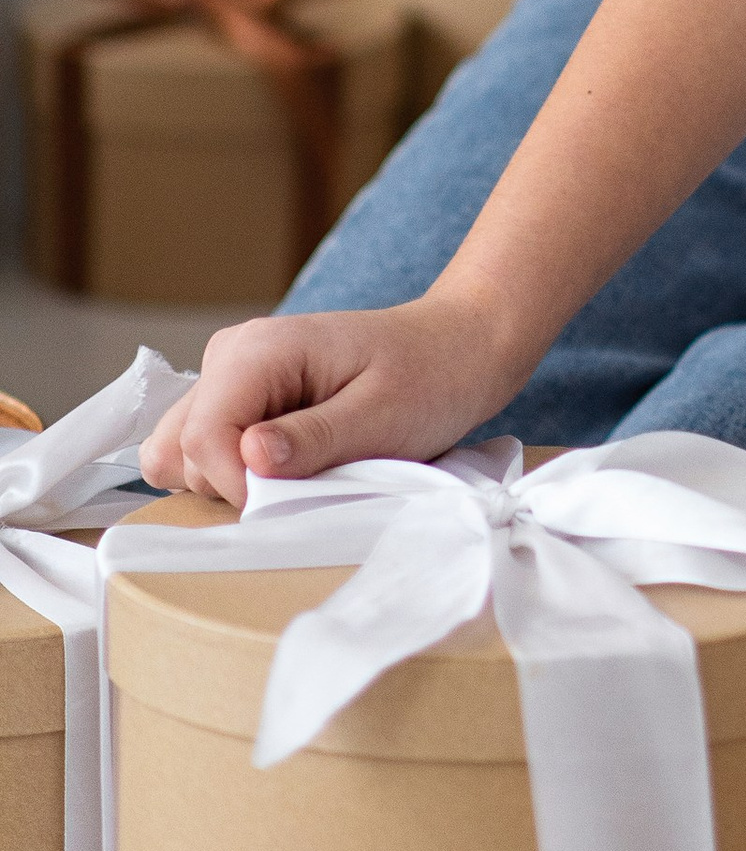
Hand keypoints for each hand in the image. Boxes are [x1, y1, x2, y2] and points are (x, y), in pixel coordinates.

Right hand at [138, 289, 522, 506]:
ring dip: (231, 483)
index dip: (238, 487)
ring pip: (181, 454)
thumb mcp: (382, 416)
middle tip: (309, 484)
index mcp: (259, 349)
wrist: (458, 347)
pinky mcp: (241, 399)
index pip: (202, 438)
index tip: (293, 503)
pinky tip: (291, 470)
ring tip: (302, 475)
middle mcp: (230, 355)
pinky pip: (205, 452)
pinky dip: (236, 475)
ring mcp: (230, 376)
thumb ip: (313, 440)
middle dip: (235, 487)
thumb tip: (248, 460)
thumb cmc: (429, 377)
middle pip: (183, 451)